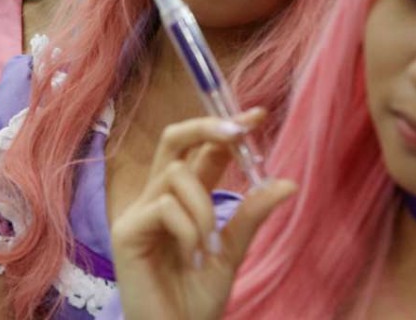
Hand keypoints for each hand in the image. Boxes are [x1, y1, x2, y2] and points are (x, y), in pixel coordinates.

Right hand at [110, 109, 296, 319]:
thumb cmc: (197, 299)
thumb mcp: (232, 252)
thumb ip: (251, 215)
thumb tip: (288, 183)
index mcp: (184, 199)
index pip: (203, 150)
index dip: (226, 128)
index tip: (256, 115)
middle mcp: (159, 197)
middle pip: (173, 139)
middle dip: (206, 128)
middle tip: (237, 134)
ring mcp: (140, 213)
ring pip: (176, 175)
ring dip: (205, 208)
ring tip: (211, 248)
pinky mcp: (127, 232)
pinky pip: (164, 207)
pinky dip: (189, 229)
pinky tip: (194, 256)